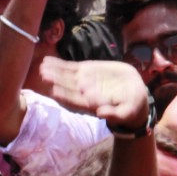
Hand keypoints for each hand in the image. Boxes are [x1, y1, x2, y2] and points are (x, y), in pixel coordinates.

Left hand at [36, 57, 150, 130]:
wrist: (133, 94)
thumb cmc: (131, 107)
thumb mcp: (127, 112)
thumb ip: (115, 114)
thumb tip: (101, 113)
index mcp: (91, 105)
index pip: (75, 101)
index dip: (65, 96)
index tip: (55, 90)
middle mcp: (83, 94)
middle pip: (66, 88)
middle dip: (55, 81)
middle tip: (43, 74)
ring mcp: (82, 81)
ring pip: (65, 76)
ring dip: (53, 71)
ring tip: (42, 66)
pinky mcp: (85, 71)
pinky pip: (70, 67)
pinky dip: (59, 64)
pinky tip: (47, 60)